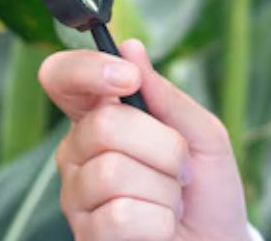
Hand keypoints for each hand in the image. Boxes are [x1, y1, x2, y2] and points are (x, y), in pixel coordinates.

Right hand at [39, 38, 249, 240]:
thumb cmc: (207, 191)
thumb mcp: (204, 135)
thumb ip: (167, 96)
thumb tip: (131, 48)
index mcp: (100, 117)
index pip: (63, 78)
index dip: (86, 69)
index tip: (128, 79)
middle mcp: (78, 152)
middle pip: (104, 124)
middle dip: (163, 146)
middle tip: (181, 169)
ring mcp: (77, 196)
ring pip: (113, 171)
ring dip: (164, 189)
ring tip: (171, 203)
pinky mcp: (87, 234)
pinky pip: (121, 215)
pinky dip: (160, 221)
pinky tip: (161, 227)